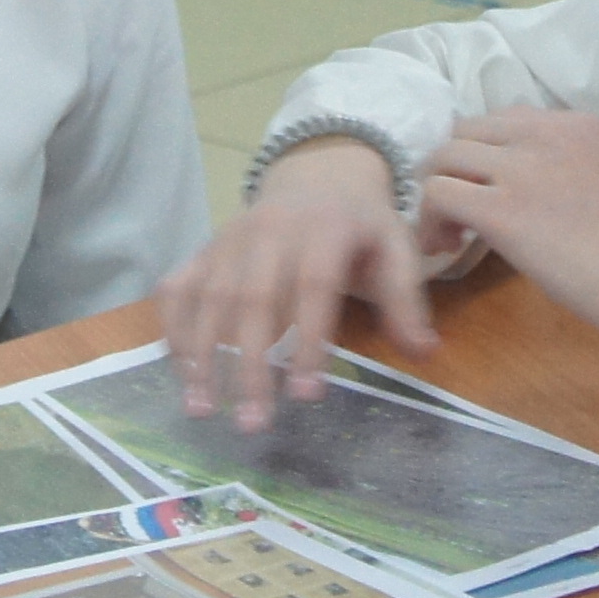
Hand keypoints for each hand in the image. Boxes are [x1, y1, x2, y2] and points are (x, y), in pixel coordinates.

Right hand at [157, 139, 444, 432]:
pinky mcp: (205, 248)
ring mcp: (230, 238)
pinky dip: (173, 328)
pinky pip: (178, 287)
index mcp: (326, 228)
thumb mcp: (396, 248)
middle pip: (252, 299)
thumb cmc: (360, 225)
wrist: (319, 174)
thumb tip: (424, 354)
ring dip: (202, 356)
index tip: (308, 397)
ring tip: (202, 410)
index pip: (313, 287)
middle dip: (249, 365)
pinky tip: (180, 372)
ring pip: (208, 297)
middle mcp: (270, 229)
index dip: (309, 341)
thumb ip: (406, 300)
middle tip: (252, 423)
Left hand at [420, 109, 598, 356]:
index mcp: (575, 125)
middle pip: (465, 131)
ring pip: (444, 158)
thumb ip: (564, 169)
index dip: (484, 156)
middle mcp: (546, 133)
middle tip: (460, 215)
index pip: (504, 120)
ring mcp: (522, 168)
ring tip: (450, 235)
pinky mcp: (503, 208)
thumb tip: (525, 190)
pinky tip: (449, 247)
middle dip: (454, 170)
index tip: (487, 191)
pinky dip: (431, 220)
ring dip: (436, 195)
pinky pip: (438, 194)